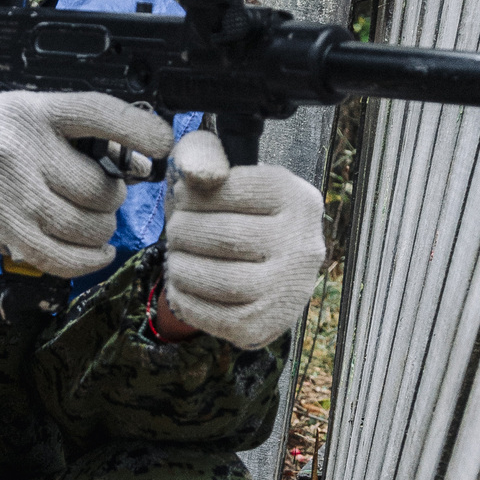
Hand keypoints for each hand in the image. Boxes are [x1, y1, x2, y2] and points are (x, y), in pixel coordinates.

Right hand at [0, 91, 173, 275]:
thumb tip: (143, 160)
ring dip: (102, 229)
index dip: (136, 130)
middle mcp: (21, 151)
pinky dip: (88, 260)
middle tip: (105, 193)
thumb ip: (83, 131)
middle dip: (113, 197)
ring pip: (84, 227)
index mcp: (37, 112)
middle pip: (97, 188)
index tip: (164, 142)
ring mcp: (10, 195)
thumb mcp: (38, 109)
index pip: (95, 113)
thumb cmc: (2, 129)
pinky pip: (60, 258)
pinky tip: (99, 252)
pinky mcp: (2, 230)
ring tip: (95, 219)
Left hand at [160, 128, 325, 348]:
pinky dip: (187, 300)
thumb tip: (198, 176)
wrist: (255, 266)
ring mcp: (290, 290)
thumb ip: (202, 154)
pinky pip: (218, 317)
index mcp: (299, 199)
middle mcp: (304, 245)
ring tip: (175, 258)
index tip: (183, 199)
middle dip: (184, 232)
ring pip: (222, 281)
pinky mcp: (268, 324)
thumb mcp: (217, 169)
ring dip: (182, 268)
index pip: (235, 189)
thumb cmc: (231, 211)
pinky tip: (182, 285)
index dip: (195, 194)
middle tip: (175, 231)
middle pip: (227, 237)